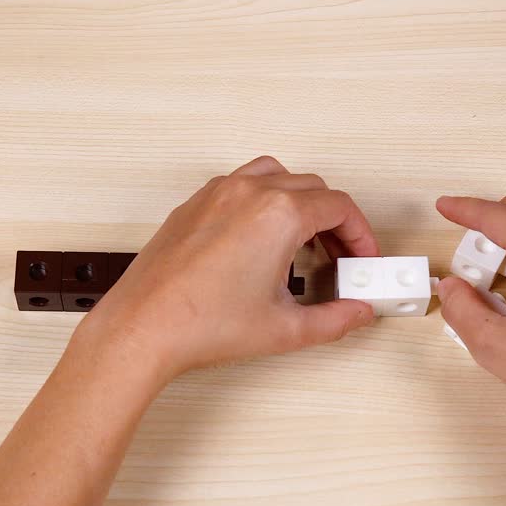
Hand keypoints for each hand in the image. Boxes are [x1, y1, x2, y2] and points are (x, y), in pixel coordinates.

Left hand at [79, 156, 379, 380]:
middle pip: (313, 188)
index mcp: (278, 215)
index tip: (362, 257)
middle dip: (334, 221)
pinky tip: (261, 242)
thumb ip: (334, 319)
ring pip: (277, 177)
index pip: (340, 207)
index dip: (361, 234)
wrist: (144, 328)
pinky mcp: (194, 205)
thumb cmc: (199, 324)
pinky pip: (241, 185)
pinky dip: (263, 202)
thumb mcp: (284, 329)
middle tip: (339, 258)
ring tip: (303, 244)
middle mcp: (248, 193)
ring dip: (299, 203)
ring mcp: (217, 194)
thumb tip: (356, 313)